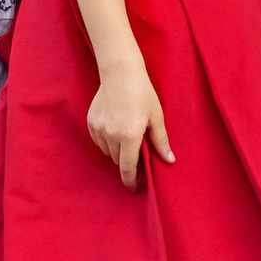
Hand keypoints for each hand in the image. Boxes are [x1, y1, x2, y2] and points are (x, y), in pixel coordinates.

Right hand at [88, 62, 172, 190]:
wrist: (120, 73)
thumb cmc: (142, 93)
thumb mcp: (156, 117)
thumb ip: (160, 141)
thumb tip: (169, 160)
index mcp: (129, 135)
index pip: (127, 167)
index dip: (130, 180)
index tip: (133, 187)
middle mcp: (111, 135)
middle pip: (118, 160)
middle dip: (127, 159)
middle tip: (136, 147)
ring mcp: (99, 128)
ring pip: (107, 151)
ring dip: (116, 150)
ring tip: (126, 134)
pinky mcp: (91, 122)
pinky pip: (98, 140)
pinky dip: (106, 140)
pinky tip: (115, 126)